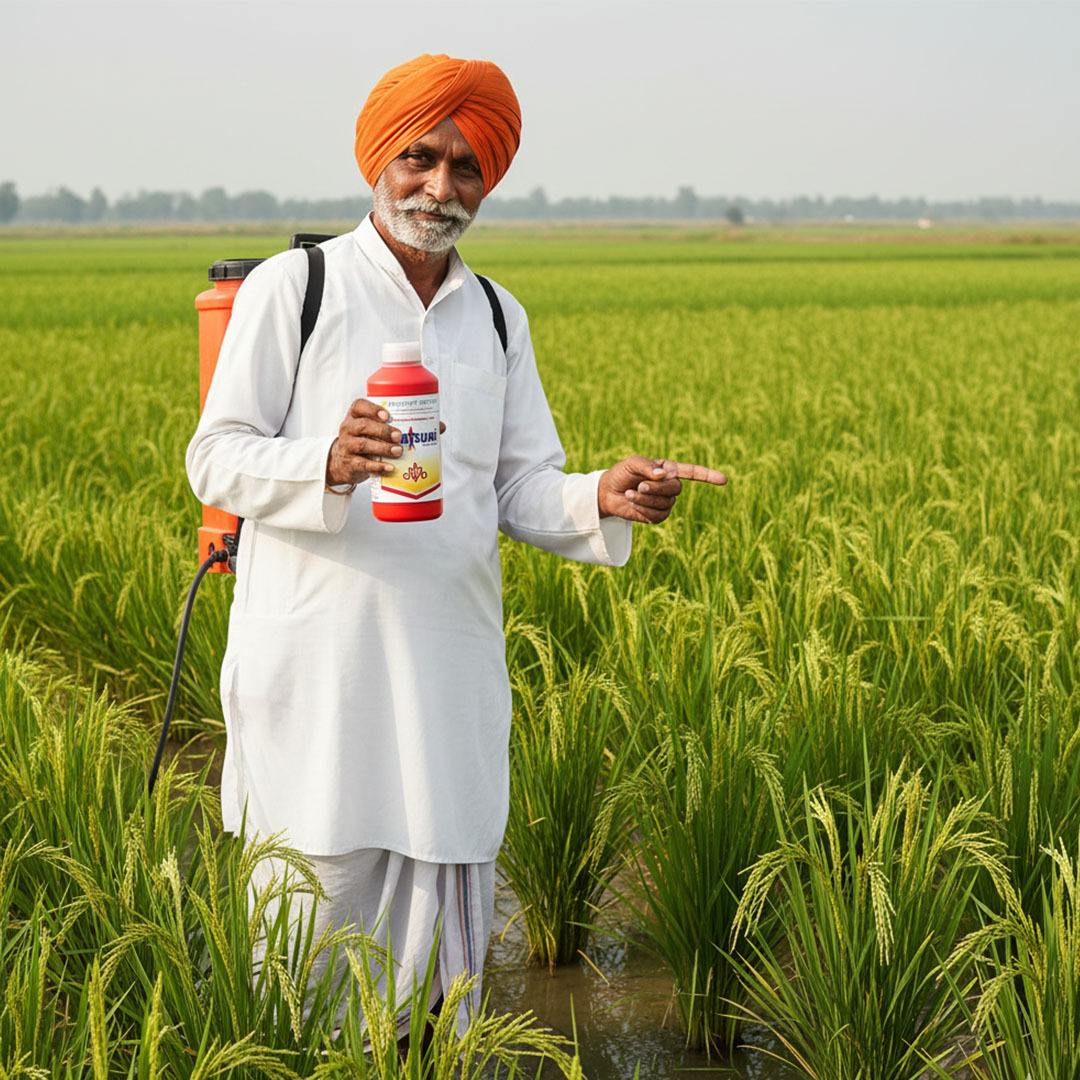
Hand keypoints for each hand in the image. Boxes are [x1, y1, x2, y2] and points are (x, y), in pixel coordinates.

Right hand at [325, 398, 445, 486]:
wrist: (345, 462)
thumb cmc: (369, 440)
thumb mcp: (379, 430)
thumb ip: (405, 425)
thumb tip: (440, 426)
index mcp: (356, 415)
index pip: (359, 406)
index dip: (372, 409)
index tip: (387, 414)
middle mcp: (348, 428)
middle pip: (363, 426)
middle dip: (383, 430)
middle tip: (400, 436)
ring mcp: (347, 446)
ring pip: (363, 445)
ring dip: (382, 448)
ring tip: (398, 451)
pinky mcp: (350, 464)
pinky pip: (362, 464)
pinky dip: (377, 467)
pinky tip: (389, 468)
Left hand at [597, 456, 726, 523]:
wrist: (607, 493)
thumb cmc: (621, 474)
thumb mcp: (631, 463)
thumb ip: (647, 466)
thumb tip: (663, 475)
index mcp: (669, 470)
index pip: (693, 472)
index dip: (708, 476)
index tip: (724, 480)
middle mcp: (670, 486)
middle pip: (676, 489)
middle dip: (656, 488)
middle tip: (639, 485)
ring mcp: (665, 502)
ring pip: (666, 504)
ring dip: (645, 499)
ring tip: (630, 494)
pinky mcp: (657, 516)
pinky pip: (657, 516)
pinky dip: (643, 510)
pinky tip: (632, 504)